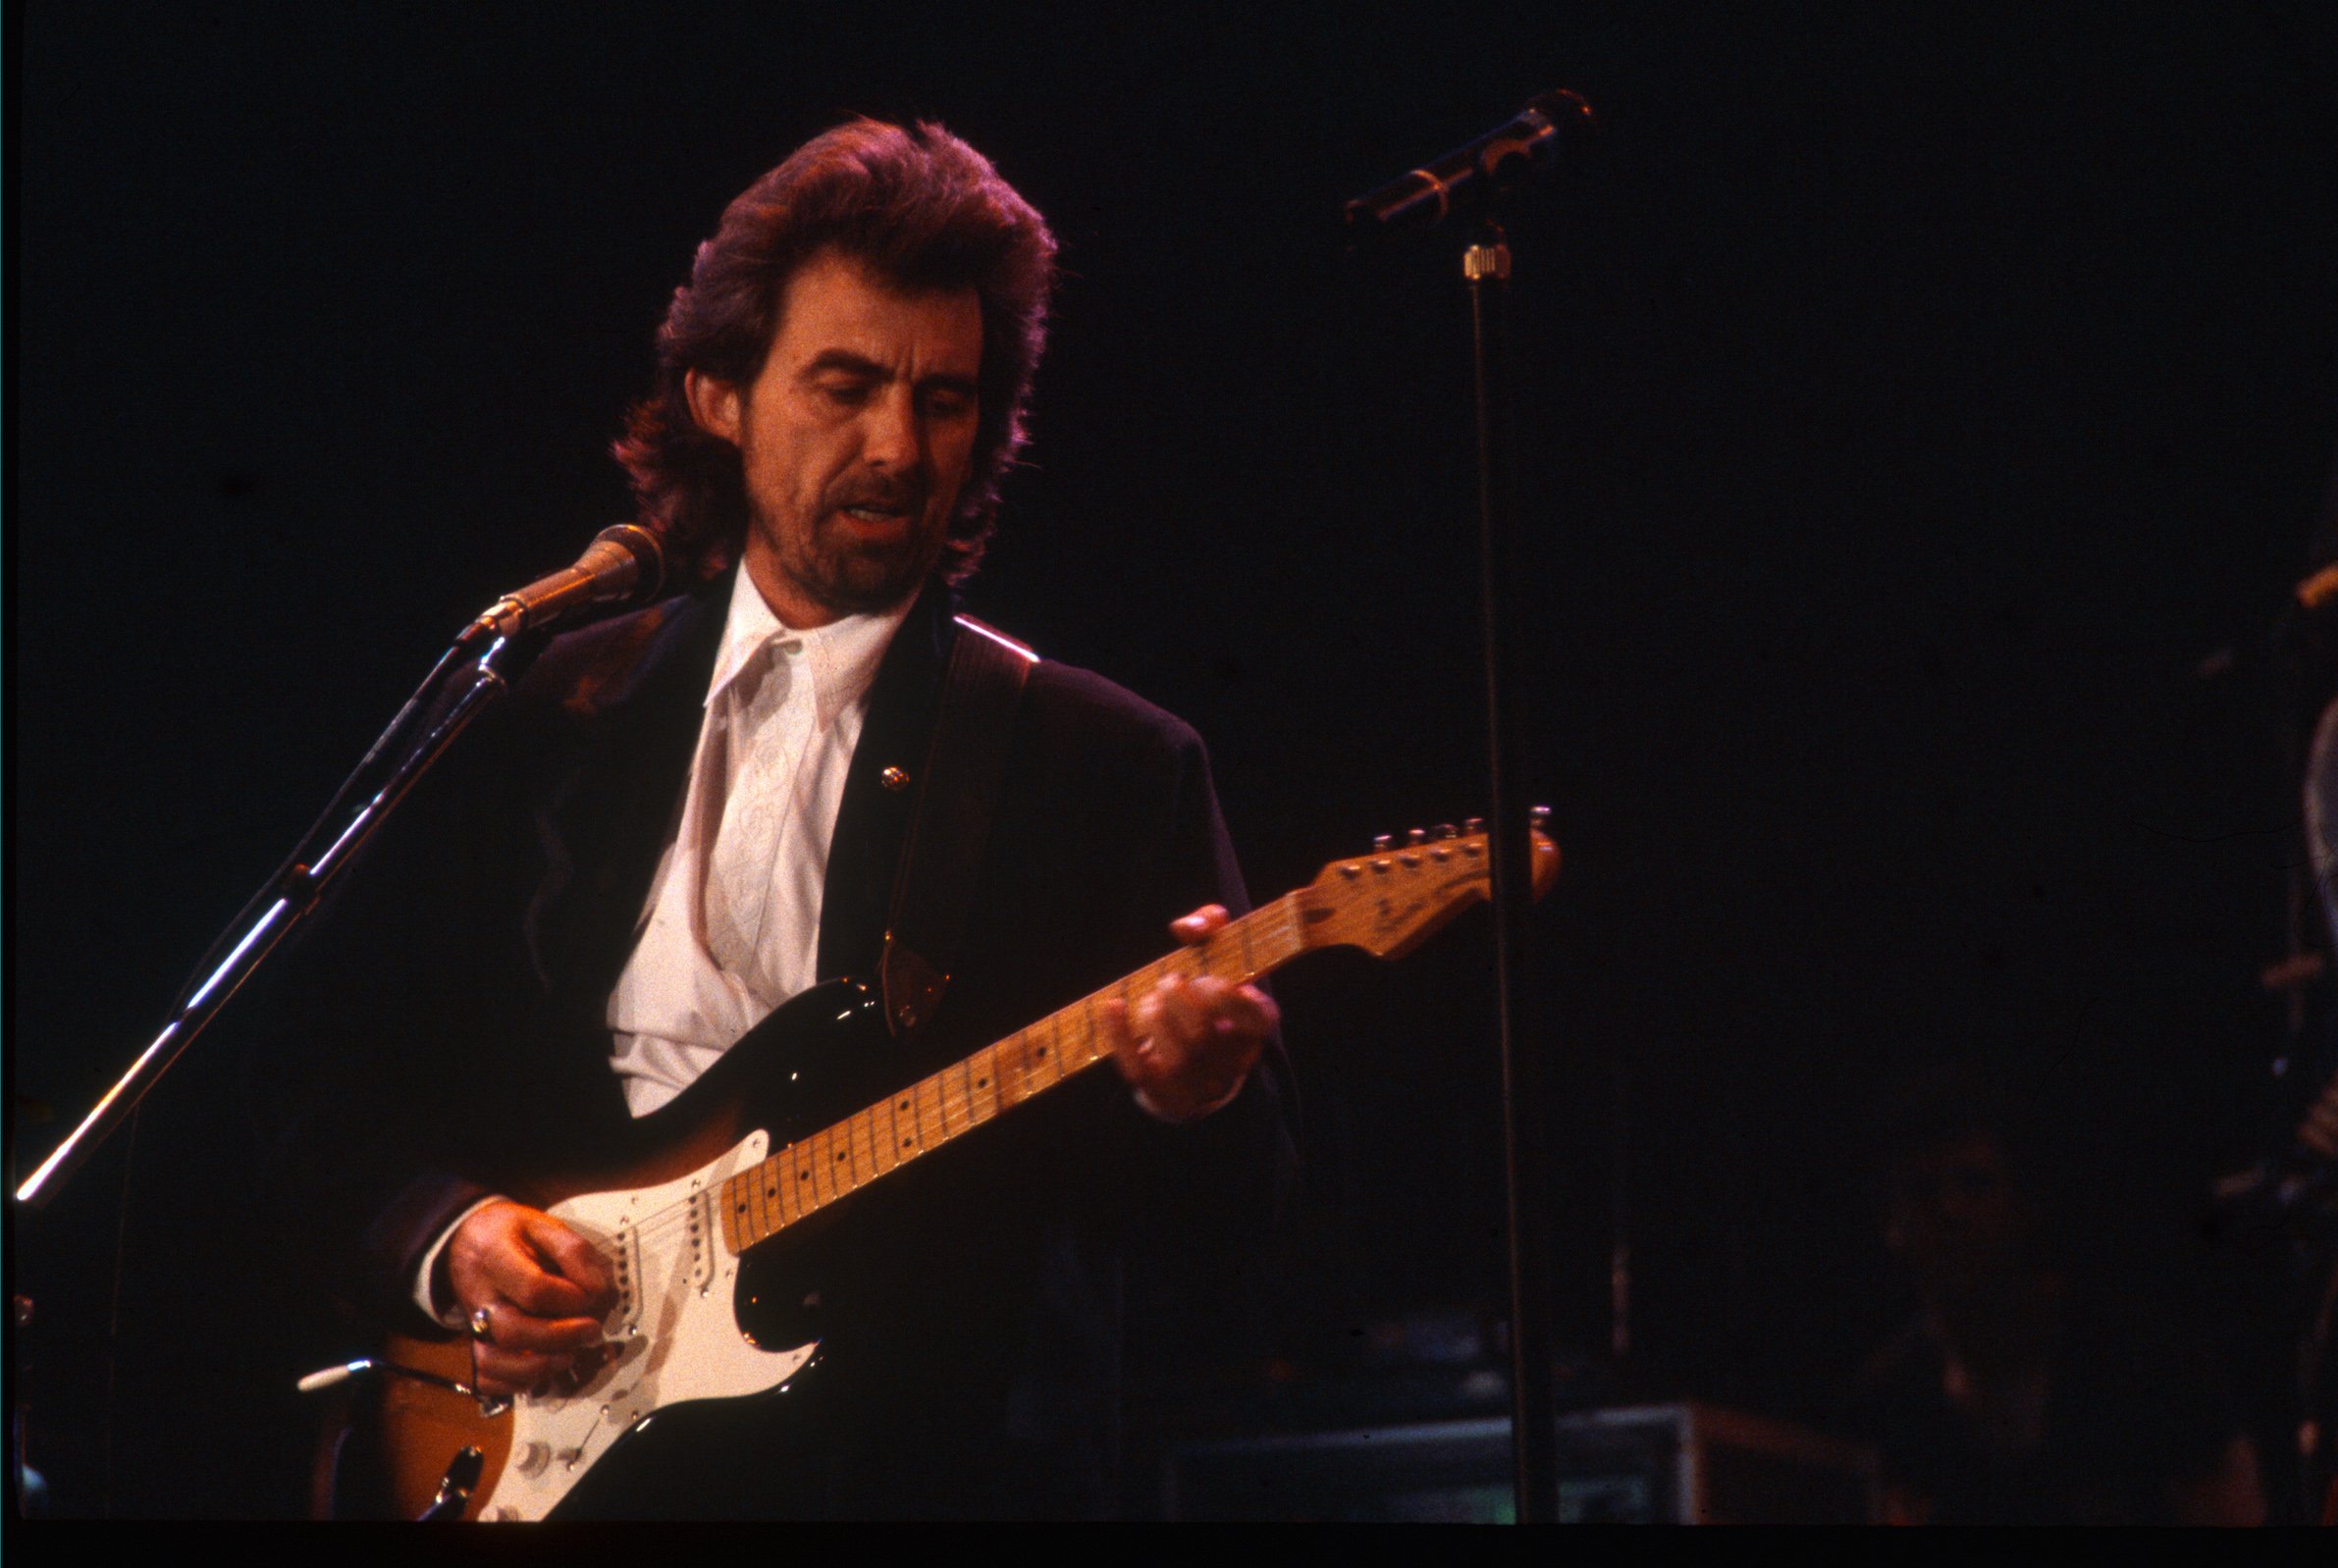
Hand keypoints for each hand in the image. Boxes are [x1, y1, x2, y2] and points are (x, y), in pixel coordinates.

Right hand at [442, 1199, 616, 1397]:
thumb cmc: (511, 1235)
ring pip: (494, 1361)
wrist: (469, 1240)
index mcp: (495, 1256)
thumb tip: (599, 1290)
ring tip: (570, 1355)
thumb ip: (575, 1253)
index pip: (533, 1289)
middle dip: (560, 1338)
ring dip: (539, 1367)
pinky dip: (516, 1383)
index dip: (570, 1299)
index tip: (592, 1296)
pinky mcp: (476, 1343)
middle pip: (513, 1331)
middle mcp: (480, 1294)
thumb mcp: (545, 1225)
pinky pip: (486, 1377)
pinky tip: (544, 1370)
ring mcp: (473, 1323)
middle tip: (592, 1331)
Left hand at [1103, 904, 1277, 1121]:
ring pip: (1175, 1059)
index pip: (1257, 1018)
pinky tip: (1112, 1007)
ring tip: (1151, 999)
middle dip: (1177, 1000)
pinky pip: (1140, 1072)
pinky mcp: (1168, 1096)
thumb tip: (1186, 928)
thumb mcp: (1218, 951)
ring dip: (1153, 1018)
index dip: (1228, 996)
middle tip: (1170, 981)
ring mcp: (1201, 1085)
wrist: (1200, 1055)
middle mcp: (1234, 1061)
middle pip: (1203, 1036)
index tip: (1209, 977)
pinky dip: (1120, 1037)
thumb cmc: (1208, 992)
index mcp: (1257, 1025)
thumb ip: (1209, 925)